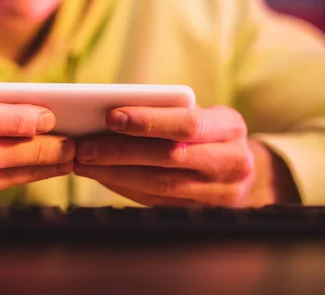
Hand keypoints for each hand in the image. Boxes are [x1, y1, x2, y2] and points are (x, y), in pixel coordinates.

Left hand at [74, 106, 286, 206]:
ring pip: (161, 184)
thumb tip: (110, 116)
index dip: (148, 121)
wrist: (239, 168)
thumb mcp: (199, 114)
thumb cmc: (206, 131)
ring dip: (116, 173)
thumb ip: (167, 113)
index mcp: (230, 127)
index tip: (111, 116)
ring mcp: (221, 193)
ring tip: (85, 162)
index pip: (187, 123)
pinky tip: (102, 176)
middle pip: (170, 157)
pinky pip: (157, 200)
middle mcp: (232, 162)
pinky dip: (126, 187)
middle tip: (86, 146)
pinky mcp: (202, 212)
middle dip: (122, 151)